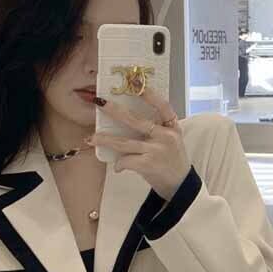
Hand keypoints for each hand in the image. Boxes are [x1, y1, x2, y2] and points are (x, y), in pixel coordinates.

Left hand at [83, 85, 189, 200]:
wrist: (181, 186)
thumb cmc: (173, 162)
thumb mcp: (172, 141)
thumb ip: (158, 130)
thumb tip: (128, 119)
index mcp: (173, 128)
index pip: (163, 107)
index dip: (151, 95)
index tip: (137, 85)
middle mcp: (166, 136)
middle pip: (135, 120)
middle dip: (114, 111)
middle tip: (100, 103)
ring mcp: (156, 150)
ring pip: (124, 143)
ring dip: (105, 140)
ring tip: (91, 138)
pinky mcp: (148, 165)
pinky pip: (126, 160)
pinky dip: (119, 164)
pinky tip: (118, 167)